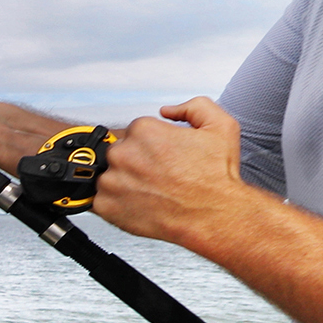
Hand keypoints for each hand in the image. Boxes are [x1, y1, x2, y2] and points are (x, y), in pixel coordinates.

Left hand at [96, 97, 261, 243]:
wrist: (214, 215)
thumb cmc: (215, 178)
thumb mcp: (220, 126)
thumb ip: (193, 107)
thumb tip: (168, 110)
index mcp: (144, 131)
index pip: (136, 132)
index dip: (152, 145)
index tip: (163, 157)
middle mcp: (123, 153)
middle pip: (120, 152)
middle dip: (137, 162)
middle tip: (159, 175)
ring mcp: (111, 181)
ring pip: (110, 176)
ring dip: (125, 183)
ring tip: (152, 191)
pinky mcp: (105, 205)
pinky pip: (102, 200)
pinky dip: (117, 204)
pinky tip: (141, 204)